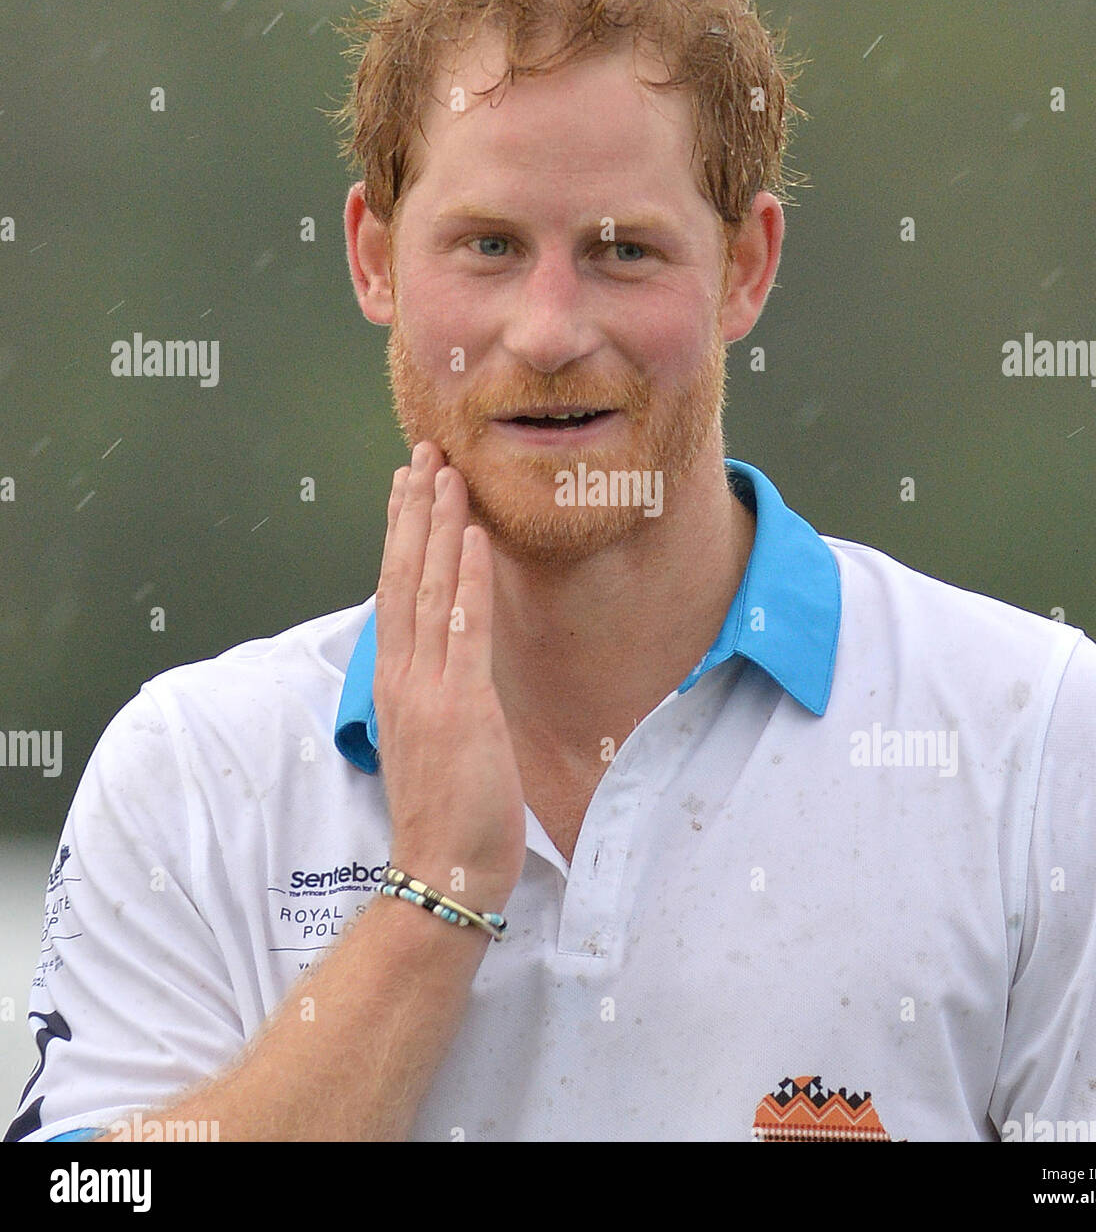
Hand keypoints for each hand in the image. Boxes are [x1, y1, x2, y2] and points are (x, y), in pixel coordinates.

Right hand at [372, 442, 525, 915]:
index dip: (400, 533)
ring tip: (444, 472)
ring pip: (426, 589)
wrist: (441, 872)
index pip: (393, 590)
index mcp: (394, 682)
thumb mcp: (431, 738)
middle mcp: (401, 675)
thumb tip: (447, 656)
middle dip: (414, 510)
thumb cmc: (444, 812)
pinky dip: (466, 578)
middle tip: (424, 453)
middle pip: (402, 574)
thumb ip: (435, 690)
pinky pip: (463, 629)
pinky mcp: (461, 706)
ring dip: (437, 526)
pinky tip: (473, 535)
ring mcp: (427, 688)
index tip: (407, 485)